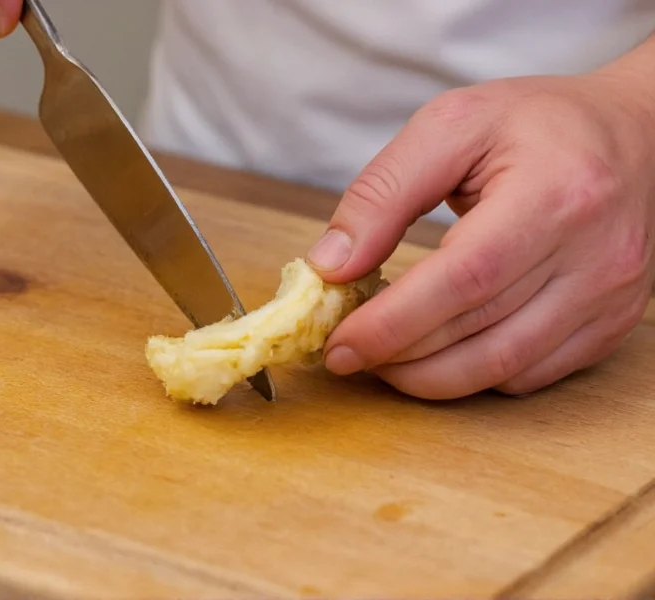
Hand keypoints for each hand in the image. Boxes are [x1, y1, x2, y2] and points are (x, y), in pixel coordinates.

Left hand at [307, 39, 654, 399]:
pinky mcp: (612, 323)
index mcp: (555, 193)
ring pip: (504, 368)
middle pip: (480, 332)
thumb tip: (331, 265)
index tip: (339, 343)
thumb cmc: (538, 122)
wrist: (637, 132)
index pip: (464, 279)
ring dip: (429, 377)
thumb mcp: (450, 126)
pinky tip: (437, 354)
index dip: (394, 323)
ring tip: (382, 359)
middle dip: (399, 356)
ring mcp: (611, 297)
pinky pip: (531, 375)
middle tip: (347, 354)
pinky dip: (473, 376)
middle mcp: (596, 256)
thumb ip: (383, 193)